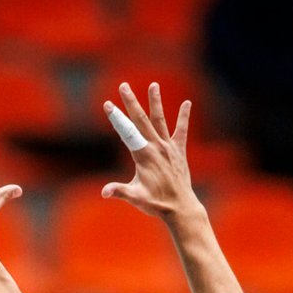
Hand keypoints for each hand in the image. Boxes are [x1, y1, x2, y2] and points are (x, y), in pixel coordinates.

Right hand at [100, 82, 196, 218]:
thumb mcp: (135, 197)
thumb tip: (104, 192)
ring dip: (156, 102)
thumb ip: (120, 191)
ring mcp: (168, 148)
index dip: (116, 118)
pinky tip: (187, 103)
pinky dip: (184, 117)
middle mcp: (156, 147)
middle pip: (141, 120)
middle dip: (131, 102)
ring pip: (160, 120)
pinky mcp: (179, 151)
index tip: (108, 104)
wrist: (180, 207)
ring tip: (154, 85)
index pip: (127, 132)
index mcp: (143, 156)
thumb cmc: (156, 203)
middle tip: (123, 85)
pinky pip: (181, 131)